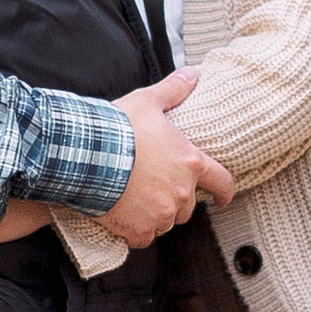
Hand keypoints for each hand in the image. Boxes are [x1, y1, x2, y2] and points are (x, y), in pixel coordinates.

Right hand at [100, 69, 233, 247]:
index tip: (223, 198)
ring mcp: (161, 214)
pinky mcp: (140, 229)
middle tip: (152, 186)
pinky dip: (135, 230)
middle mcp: (182, 192)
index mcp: (191, 163)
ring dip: (155, 214)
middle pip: (187, 205)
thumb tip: (191, 74)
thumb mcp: (148, 102)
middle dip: (174, 199)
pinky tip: (122, 215)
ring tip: (134, 197)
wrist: (86, 154)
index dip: (224, 191)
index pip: (222, 182)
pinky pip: (143, 237)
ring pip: (165, 222)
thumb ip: (173, 90)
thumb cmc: (118, 128)